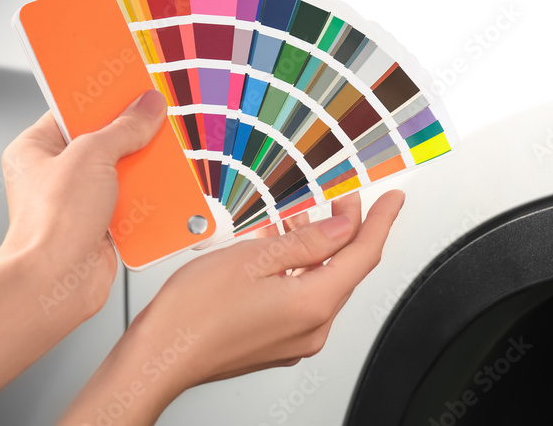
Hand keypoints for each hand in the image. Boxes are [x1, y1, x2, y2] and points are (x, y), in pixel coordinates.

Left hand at [0, 89, 168, 318]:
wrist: (55, 283)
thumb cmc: (51, 224)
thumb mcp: (92, 157)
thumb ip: (124, 128)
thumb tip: (147, 106)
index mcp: (36, 148)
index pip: (74, 111)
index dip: (105, 99)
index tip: (132, 88)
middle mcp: (55, 174)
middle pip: (105, 141)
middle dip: (133, 138)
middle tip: (157, 125)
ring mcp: (78, 201)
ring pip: (122, 173)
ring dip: (144, 171)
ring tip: (165, 163)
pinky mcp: (101, 226)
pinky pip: (133, 203)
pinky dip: (149, 201)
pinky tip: (164, 195)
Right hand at [59, 189, 404, 424]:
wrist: (159, 355)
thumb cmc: (194, 314)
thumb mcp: (255, 258)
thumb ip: (308, 241)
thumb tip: (342, 226)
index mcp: (314, 305)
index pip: (364, 255)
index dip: (381, 221)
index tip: (393, 199)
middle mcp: (312, 328)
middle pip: (344, 269)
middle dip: (345, 230)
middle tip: (340, 197)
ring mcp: (295, 339)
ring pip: (321, 282)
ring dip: (315, 247)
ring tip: (298, 216)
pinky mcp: (277, 342)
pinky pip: (301, 297)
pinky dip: (296, 268)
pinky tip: (277, 248)